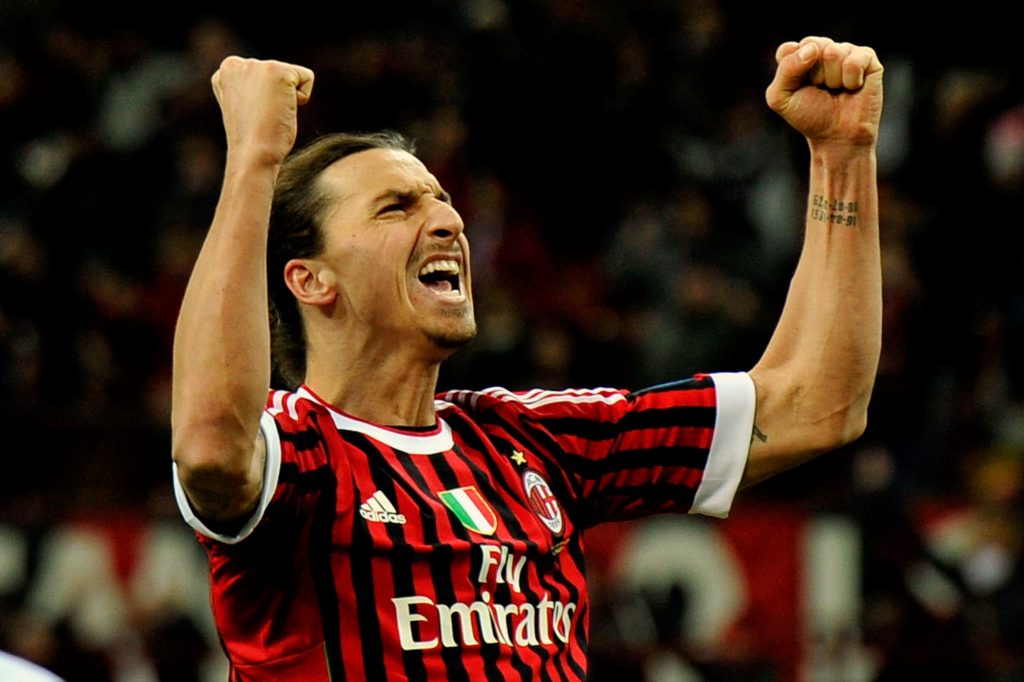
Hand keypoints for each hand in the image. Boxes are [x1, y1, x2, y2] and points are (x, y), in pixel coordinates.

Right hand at [211, 57, 314, 166]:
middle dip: (277, 96)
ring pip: (292, 74)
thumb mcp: (246, 106)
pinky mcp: (276, 70)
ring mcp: (255, 65)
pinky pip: (307, 77)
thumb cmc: (252, 139)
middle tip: (262, 117)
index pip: (263, 75)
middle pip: (278, 72)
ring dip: (288, 98)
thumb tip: (270, 88)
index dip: (266, 99)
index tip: (252, 115)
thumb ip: (252, 89)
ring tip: (270, 114)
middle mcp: (235, 63)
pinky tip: (282, 110)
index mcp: (226, 71)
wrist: (253, 154)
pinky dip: (302, 98)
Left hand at [765, 37, 882, 149]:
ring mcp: (845, 51)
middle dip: (814, 74)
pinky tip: (852, 87)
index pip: (787, 49)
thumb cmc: (809, 117)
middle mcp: (822, 49)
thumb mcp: (781, 98)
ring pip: (833, 52)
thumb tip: (813, 49)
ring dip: (832, 79)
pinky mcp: (867, 58)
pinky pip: (854, 61)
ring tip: (836, 90)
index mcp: (798, 57)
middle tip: (820, 89)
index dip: (791, 72)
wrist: (837, 136)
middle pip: (812, 45)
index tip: (798, 89)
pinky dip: (850, 80)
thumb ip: (786, 69)